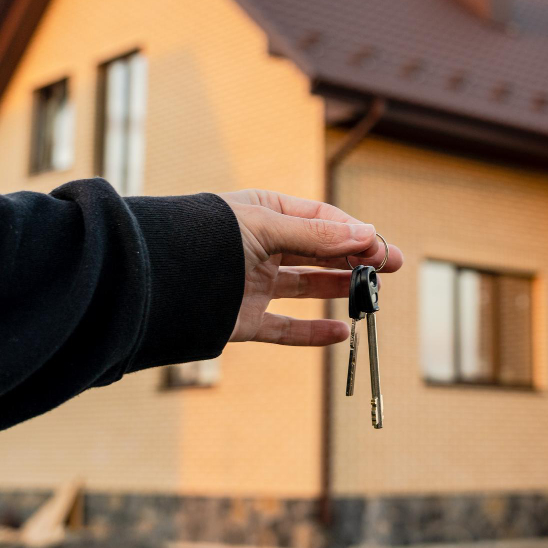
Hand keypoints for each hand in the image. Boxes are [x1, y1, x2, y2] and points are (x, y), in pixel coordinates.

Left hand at [219, 189, 402, 345]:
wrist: (154, 282)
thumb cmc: (207, 240)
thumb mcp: (266, 228)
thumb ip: (316, 236)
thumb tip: (365, 235)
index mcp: (264, 213)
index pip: (321, 220)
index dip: (353, 232)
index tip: (381, 246)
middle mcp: (262, 247)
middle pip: (320, 252)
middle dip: (356, 257)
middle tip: (392, 266)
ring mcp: (254, 283)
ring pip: (308, 287)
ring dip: (340, 289)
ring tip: (371, 295)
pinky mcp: (245, 320)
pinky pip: (286, 328)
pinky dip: (313, 333)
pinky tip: (342, 332)